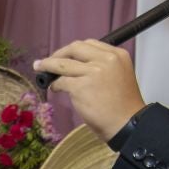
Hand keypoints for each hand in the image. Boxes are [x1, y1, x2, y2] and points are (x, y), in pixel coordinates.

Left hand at [30, 41, 145, 141]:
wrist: (127, 124)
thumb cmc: (122, 106)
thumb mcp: (119, 76)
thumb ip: (102, 66)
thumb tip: (75, 64)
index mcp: (117, 55)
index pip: (90, 44)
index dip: (73, 50)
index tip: (64, 55)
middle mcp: (106, 60)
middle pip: (75, 48)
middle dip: (58, 53)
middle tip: (47, 61)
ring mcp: (93, 72)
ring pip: (63, 63)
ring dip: (48, 66)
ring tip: (40, 69)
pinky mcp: (80, 86)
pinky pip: (61, 81)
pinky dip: (54, 85)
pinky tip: (54, 89)